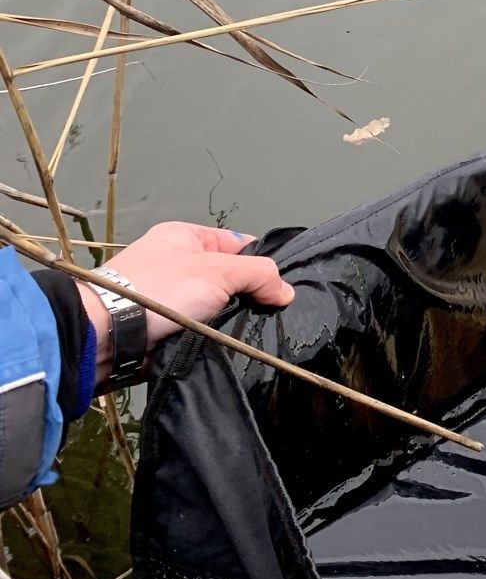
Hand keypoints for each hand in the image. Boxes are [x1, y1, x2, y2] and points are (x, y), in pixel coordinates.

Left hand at [82, 223, 295, 379]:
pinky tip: (221, 342)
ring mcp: (163, 292)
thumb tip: (286, 291)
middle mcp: (173, 259)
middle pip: (226, 276)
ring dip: (225, 317)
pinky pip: (194, 325)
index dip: (259, 263)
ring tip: (245, 331)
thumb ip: (260, 275)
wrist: (105, 332)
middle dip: (245, 294)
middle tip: (265, 312)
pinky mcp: (156, 322)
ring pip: (211, 304)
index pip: (237, 242)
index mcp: (184, 236)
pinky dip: (206, 333)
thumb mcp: (220, 273)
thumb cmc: (161, 290)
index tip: (278, 287)